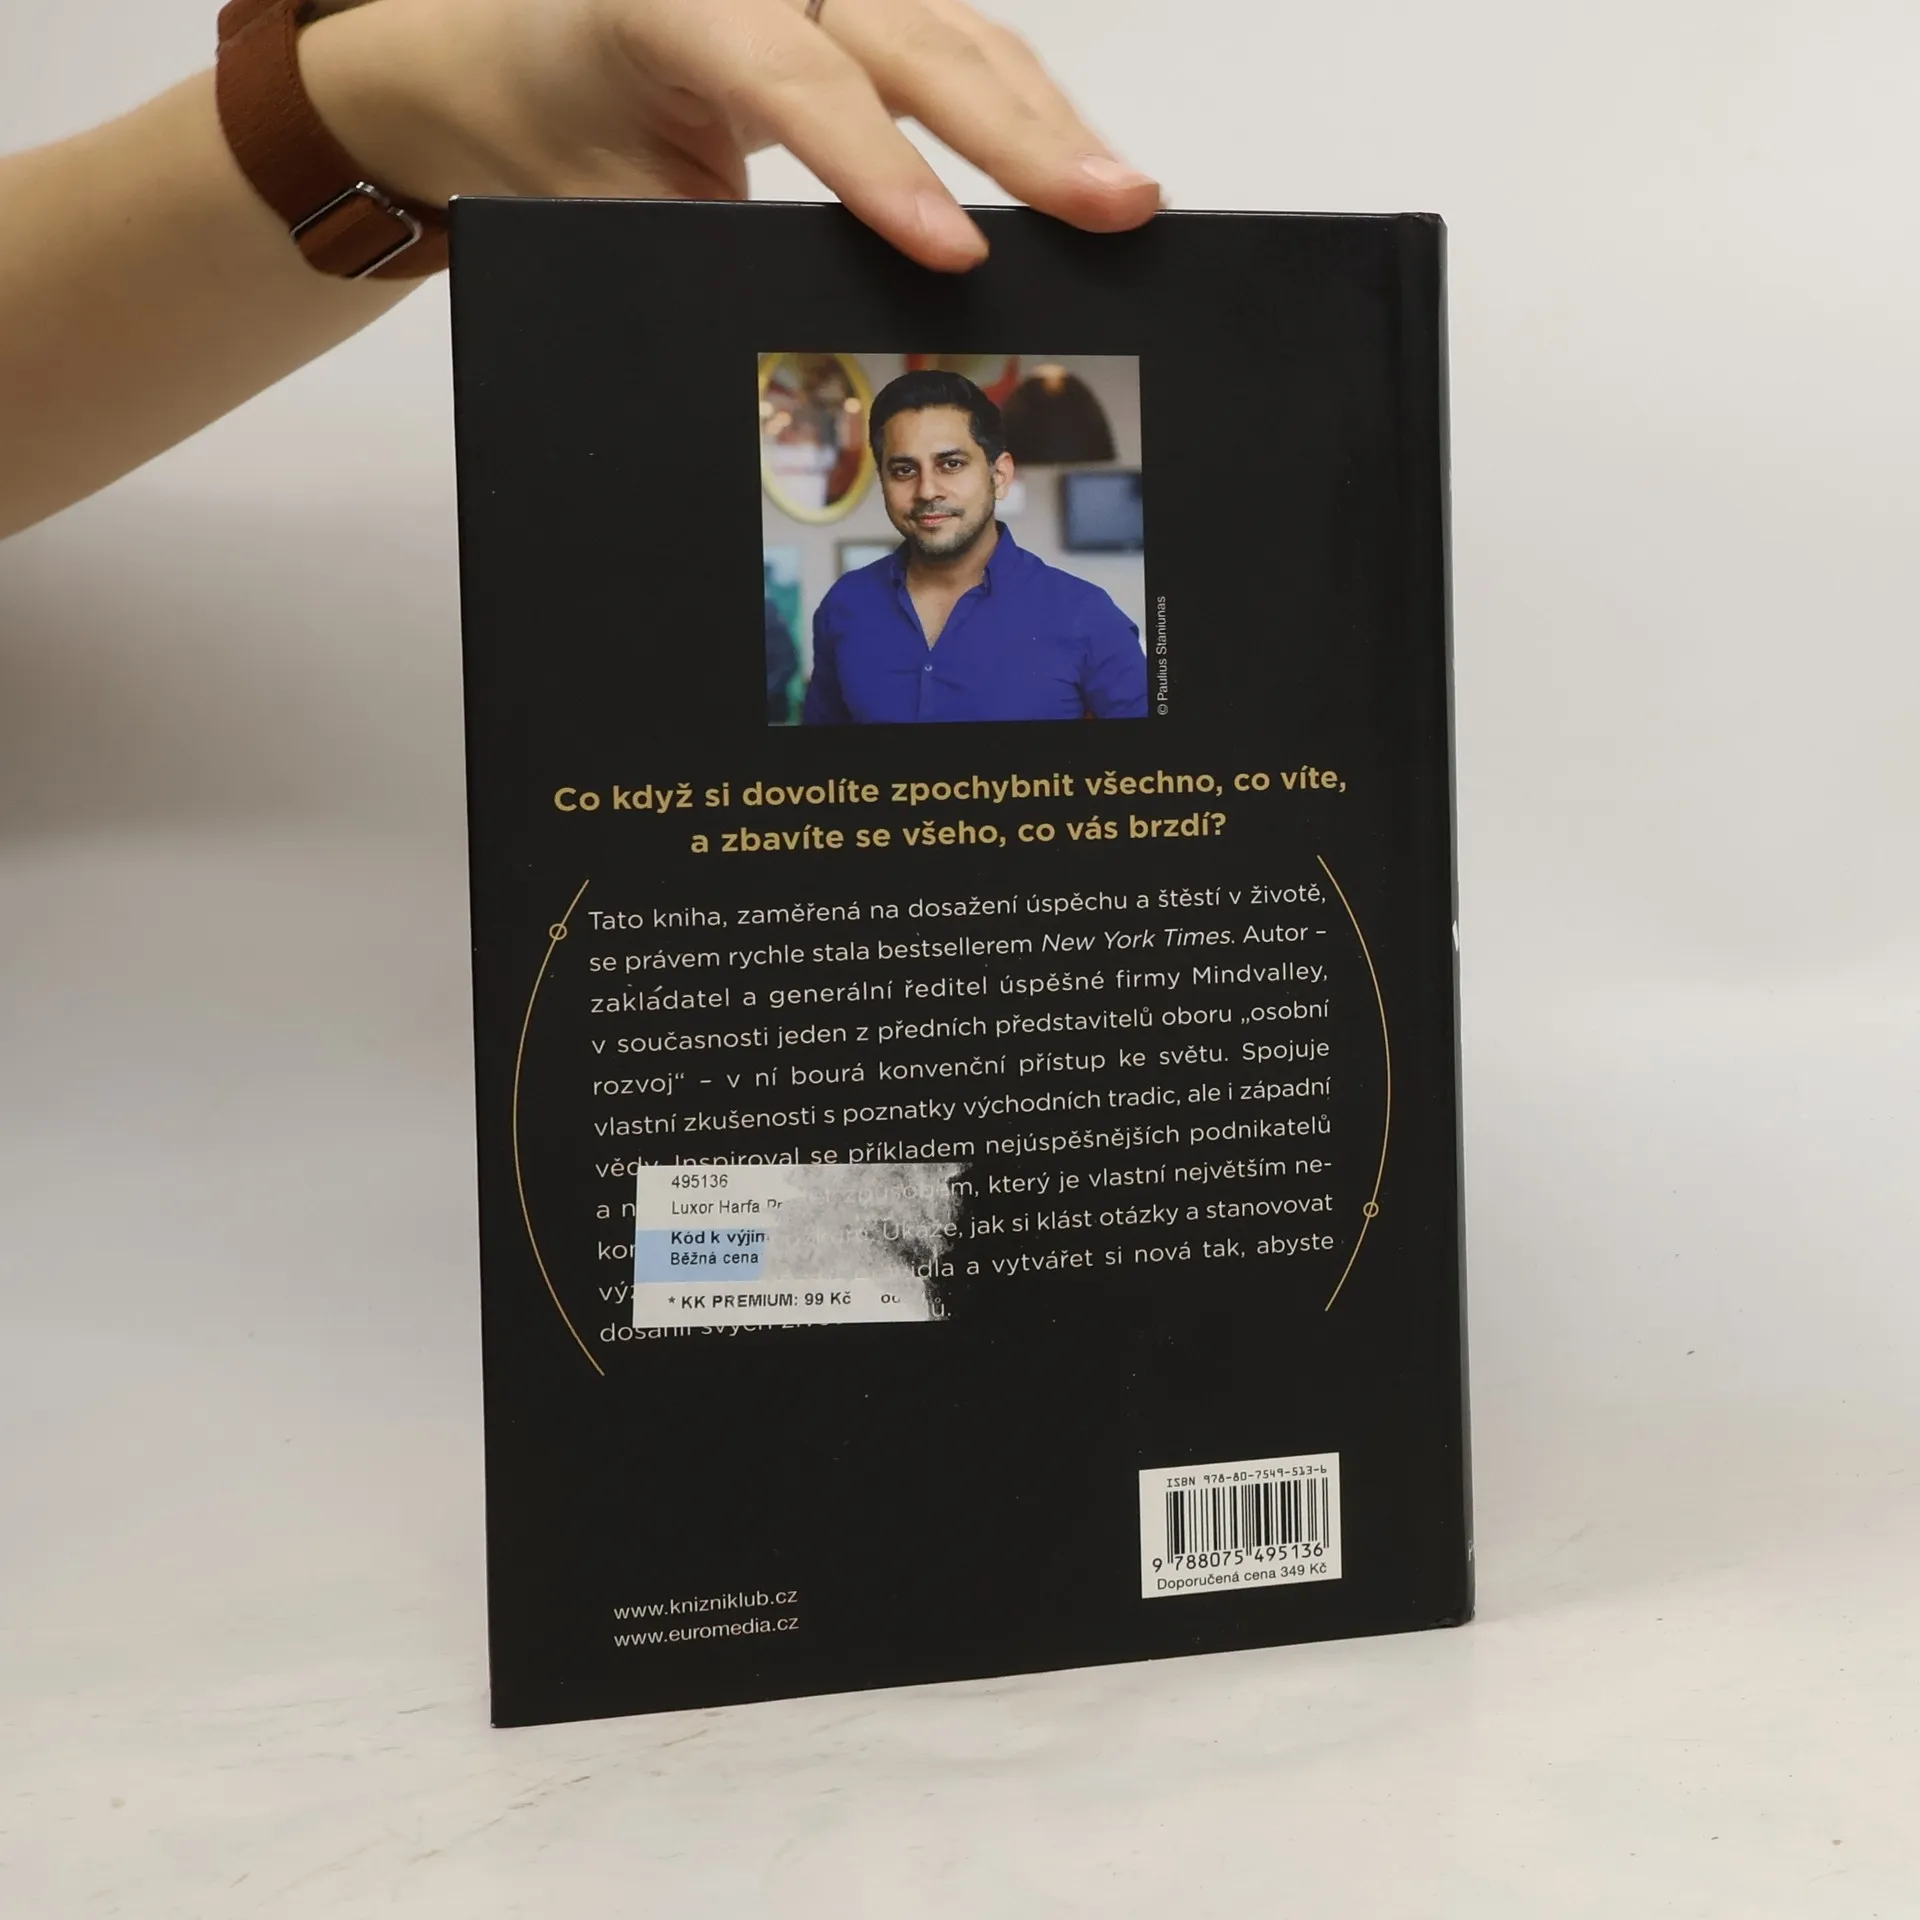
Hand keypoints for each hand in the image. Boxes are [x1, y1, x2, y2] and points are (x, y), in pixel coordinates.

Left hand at [301, 0, 1161, 269]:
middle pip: (909, 35)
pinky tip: (1077, 160)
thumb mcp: (610, 205)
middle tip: (1107, 205)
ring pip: (952, 31)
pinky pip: (949, 43)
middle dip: (1018, 132)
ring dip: (1044, 120)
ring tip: (1121, 196)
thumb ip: (709, 244)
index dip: (880, 166)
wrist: (515, 64)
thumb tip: (812, 331)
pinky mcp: (851, 7)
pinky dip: (1019, 105)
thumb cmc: (555, 126)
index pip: (795, 74)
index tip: (952, 250)